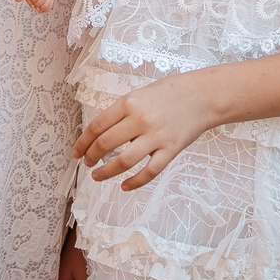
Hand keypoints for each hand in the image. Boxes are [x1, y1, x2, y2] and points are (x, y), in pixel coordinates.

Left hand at [74, 73, 219, 191]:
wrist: (203, 96)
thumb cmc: (171, 92)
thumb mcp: (140, 93)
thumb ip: (122, 111)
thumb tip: (101, 132)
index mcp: (128, 103)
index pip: (97, 126)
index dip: (82, 142)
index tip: (76, 152)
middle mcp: (139, 120)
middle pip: (105, 144)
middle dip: (91, 157)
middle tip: (87, 163)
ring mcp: (155, 136)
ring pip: (123, 161)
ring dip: (106, 172)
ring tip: (97, 176)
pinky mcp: (170, 150)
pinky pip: (149, 172)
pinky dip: (134, 182)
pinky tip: (124, 186)